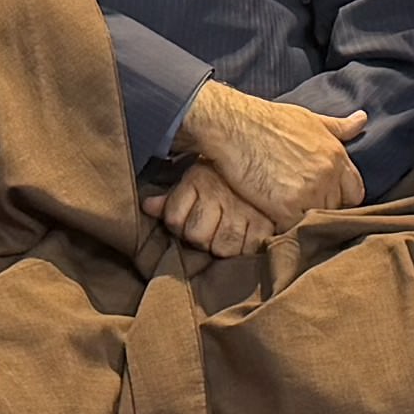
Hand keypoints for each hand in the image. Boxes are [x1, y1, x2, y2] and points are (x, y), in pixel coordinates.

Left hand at [150, 161, 285, 260]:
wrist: (265, 164)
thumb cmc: (225, 178)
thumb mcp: (194, 180)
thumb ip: (172, 197)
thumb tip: (148, 207)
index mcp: (199, 179)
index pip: (174, 218)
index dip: (178, 224)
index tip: (188, 220)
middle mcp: (220, 193)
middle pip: (196, 236)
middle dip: (201, 237)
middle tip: (211, 229)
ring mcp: (243, 210)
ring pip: (220, 247)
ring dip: (222, 246)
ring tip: (227, 235)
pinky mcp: (265, 224)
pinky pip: (247, 249)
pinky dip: (246, 248)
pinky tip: (246, 237)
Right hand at [178, 81, 359, 231]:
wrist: (235, 125)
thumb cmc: (269, 120)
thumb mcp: (310, 119)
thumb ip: (338, 127)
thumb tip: (361, 119)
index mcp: (336, 155)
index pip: (355, 192)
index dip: (339, 197)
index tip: (323, 197)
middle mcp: (327, 174)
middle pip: (336, 208)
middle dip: (320, 208)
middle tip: (300, 205)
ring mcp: (308, 191)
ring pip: (316, 220)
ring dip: (303, 219)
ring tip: (286, 213)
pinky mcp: (285, 206)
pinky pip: (294, 228)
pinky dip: (285, 227)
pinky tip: (274, 218)